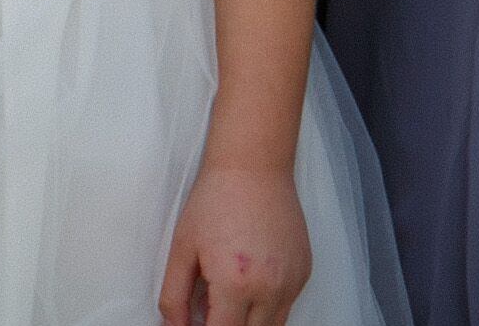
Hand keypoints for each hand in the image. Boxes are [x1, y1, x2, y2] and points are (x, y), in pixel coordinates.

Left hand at [159, 159, 311, 325]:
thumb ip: (174, 296)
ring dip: (249, 322)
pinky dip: (268, 306)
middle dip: (226, 325)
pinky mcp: (304, 275)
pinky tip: (249, 283)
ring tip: (228, 297)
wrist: (253, 168)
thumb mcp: (182, 248)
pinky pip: (286, 307)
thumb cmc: (216, 200)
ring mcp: (292, 284)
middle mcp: (270, 290)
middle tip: (208, 310)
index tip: (194, 323)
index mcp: (235, 284)